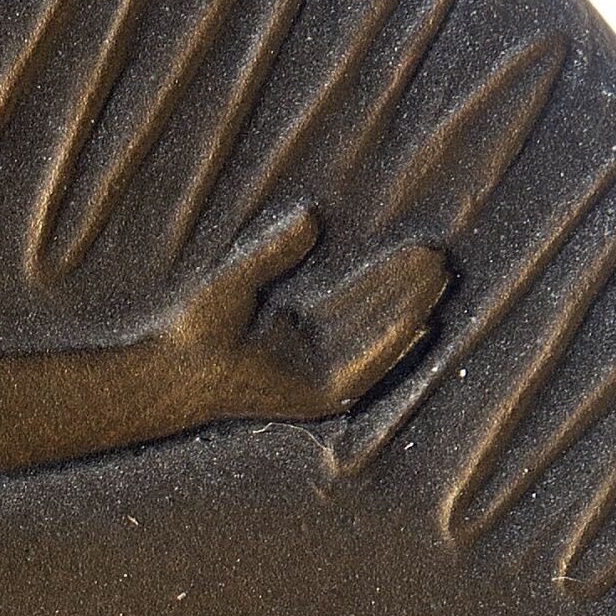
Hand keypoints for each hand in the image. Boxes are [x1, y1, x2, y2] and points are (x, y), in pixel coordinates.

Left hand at [156, 202, 450, 423]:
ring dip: (407, 310)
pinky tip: (416, 323)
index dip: (384, 273)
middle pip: (371, 314)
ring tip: (436, 279)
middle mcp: (312, 353)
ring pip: (375, 339)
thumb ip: (278, 251)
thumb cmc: (196, 326)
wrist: (178, 366)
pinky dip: (390, 346)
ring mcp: (318, 377)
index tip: (414, 248)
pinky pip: (364, 368)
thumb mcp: (244, 277)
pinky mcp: (319, 398)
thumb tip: (311, 217)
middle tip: (437, 258)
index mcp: (297, 329)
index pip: (353, 296)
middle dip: (405, 287)